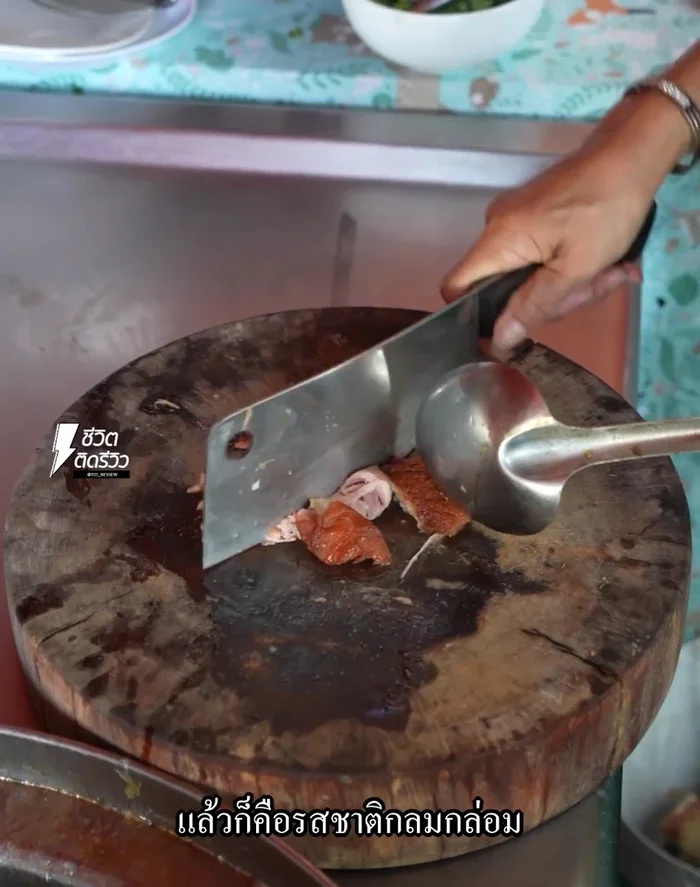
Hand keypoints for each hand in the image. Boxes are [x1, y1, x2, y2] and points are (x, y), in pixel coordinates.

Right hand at [440, 141, 651, 351]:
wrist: (632, 152)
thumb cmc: (605, 208)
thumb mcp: (576, 268)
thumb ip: (534, 307)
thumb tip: (498, 340)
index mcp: (498, 240)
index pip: (456, 287)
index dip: (473, 317)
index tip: (507, 333)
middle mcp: (496, 228)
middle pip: (500, 287)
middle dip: (547, 300)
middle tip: (591, 291)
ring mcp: (515, 220)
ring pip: (526, 275)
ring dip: (568, 285)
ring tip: (611, 273)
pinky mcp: (534, 215)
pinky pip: (539, 255)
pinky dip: (570, 265)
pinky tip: (604, 263)